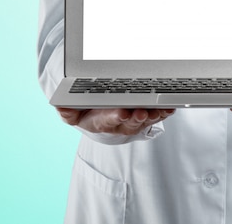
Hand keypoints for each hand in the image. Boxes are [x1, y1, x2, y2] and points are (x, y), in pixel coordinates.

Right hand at [56, 107, 175, 135]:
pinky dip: (163, 112)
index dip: (114, 117)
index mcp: (100, 122)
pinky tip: (169, 107)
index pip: (106, 121)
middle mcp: (119, 124)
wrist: (98, 114)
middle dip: (136, 118)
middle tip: (142, 112)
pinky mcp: (147, 117)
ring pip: (145, 121)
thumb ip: (67, 110)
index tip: (121, 112)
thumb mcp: (72, 113)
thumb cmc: (86, 111)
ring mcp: (134, 122)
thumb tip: (61, 106)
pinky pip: (156, 116)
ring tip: (158, 110)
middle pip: (129, 123)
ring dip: (152, 116)